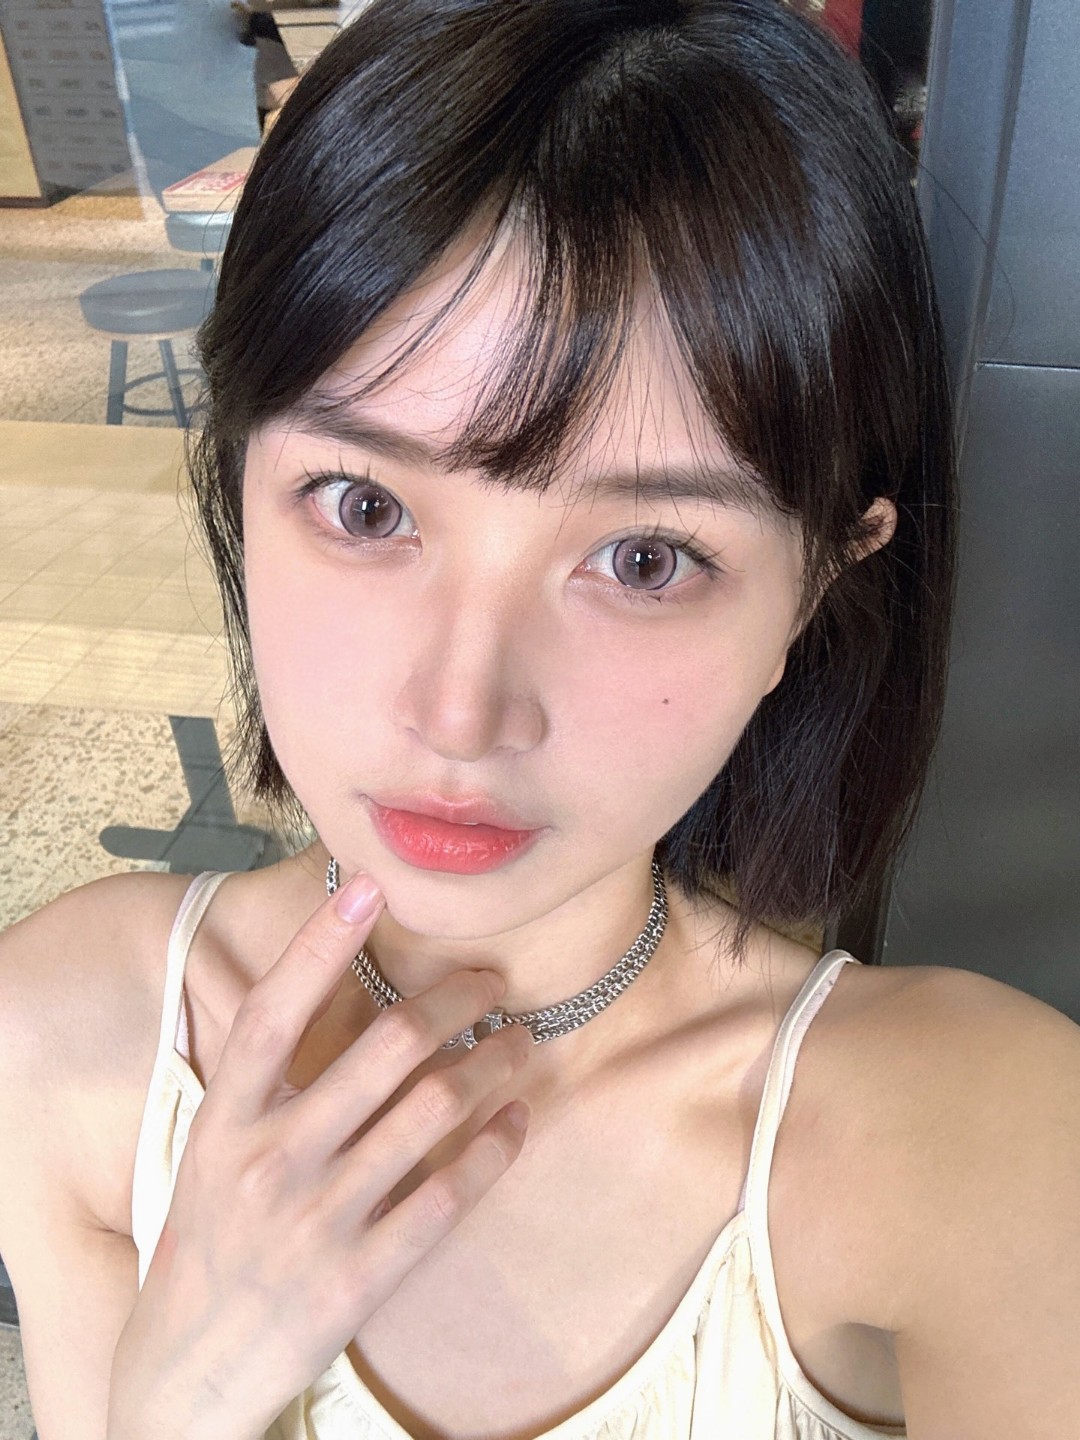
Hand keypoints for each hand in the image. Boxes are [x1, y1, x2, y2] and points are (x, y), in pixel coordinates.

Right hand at [108, 872, 532, 1439]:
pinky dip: (493, 1149)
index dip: (319, 945)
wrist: (185, 1372)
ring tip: (519, 1040)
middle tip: (490, 980)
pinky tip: (515, 1122)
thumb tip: (316, 989)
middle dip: (452, 1000)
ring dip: (489, 1064)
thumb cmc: (209, 1241)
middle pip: (381, 1050)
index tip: (369, 887)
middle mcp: (268, 1161)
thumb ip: (260, 1084)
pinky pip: (447, 1196)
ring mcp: (315, 1220)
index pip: (273, 1013)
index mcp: (224, 1122)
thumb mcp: (211, 1153)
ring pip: (429, 1111)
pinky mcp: (358, 1276)